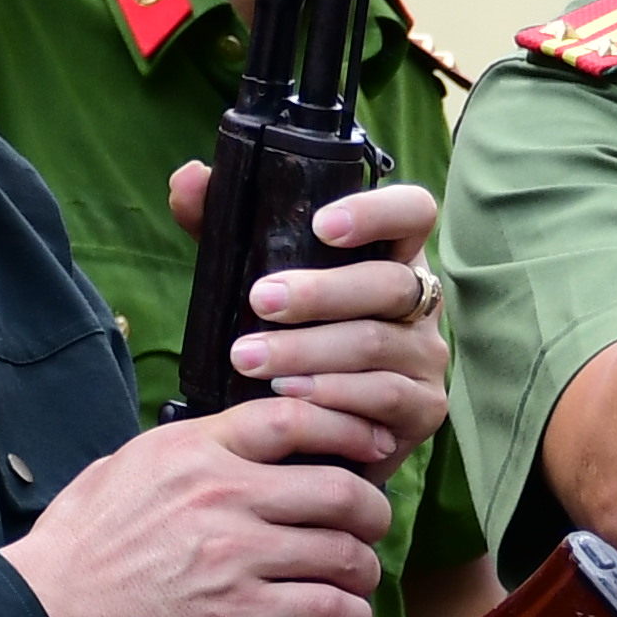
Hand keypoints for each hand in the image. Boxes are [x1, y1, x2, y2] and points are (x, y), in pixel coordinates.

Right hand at [3, 394, 391, 616]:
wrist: (45, 610)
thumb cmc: (79, 541)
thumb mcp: (127, 465)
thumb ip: (187, 448)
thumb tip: (233, 440)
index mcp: (196, 448)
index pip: (295, 418)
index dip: (349, 429)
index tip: (373, 446)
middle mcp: (223, 493)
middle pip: (340, 488)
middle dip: (373, 510)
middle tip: (372, 524)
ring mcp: (233, 553)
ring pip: (342, 552)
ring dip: (363, 568)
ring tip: (359, 577)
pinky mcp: (236, 613)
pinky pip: (322, 608)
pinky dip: (348, 615)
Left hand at [164, 163, 448, 456]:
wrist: (308, 438)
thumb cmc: (287, 343)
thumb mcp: (251, 280)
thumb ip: (220, 227)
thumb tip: (189, 178)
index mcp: (390, 256)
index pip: (412, 212)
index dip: (377, 211)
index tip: (322, 225)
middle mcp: (419, 301)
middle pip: (388, 282)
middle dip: (321, 292)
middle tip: (260, 301)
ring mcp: (426, 355)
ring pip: (376, 342)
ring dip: (309, 350)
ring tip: (251, 359)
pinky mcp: (424, 408)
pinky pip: (384, 395)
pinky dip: (334, 396)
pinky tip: (291, 396)